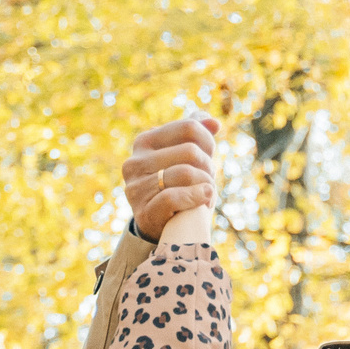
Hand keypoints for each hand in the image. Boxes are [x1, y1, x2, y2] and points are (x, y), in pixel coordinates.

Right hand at [123, 115, 219, 240]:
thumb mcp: (184, 156)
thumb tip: (214, 123)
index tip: (209, 157)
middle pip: (190, 151)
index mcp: (145, 141)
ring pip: (186, 174)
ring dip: (206, 185)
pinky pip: (174, 197)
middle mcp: (135, 162)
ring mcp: (136, 188)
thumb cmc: (176, 185)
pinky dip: (196, 198)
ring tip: (207, 194)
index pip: (188, 127)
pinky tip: (205, 201)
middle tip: (209, 180)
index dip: (208, 142)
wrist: (161, 225)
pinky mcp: (142, 212)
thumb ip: (195, 135)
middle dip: (208, 167)